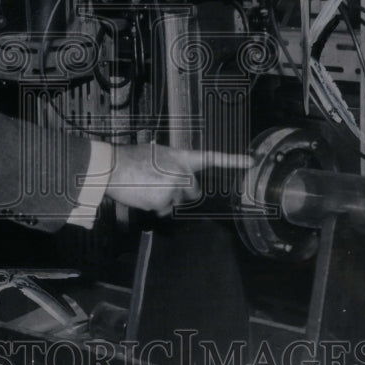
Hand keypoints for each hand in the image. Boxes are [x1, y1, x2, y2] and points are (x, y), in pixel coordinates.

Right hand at [106, 144, 253, 216]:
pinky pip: (163, 209)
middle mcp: (182, 172)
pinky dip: (154, 205)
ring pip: (176, 202)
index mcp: (181, 157)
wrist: (113, 167)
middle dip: (182, 193)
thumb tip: (174, 178)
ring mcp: (174, 188)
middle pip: (193, 191)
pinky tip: (142, 194)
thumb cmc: (131, 159)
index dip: (232, 160)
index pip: (212, 157)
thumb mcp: (156, 154)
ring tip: (146, 186)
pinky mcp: (163, 201)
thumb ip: (171, 164)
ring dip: (165, 199)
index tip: (250, 161)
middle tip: (162, 185)